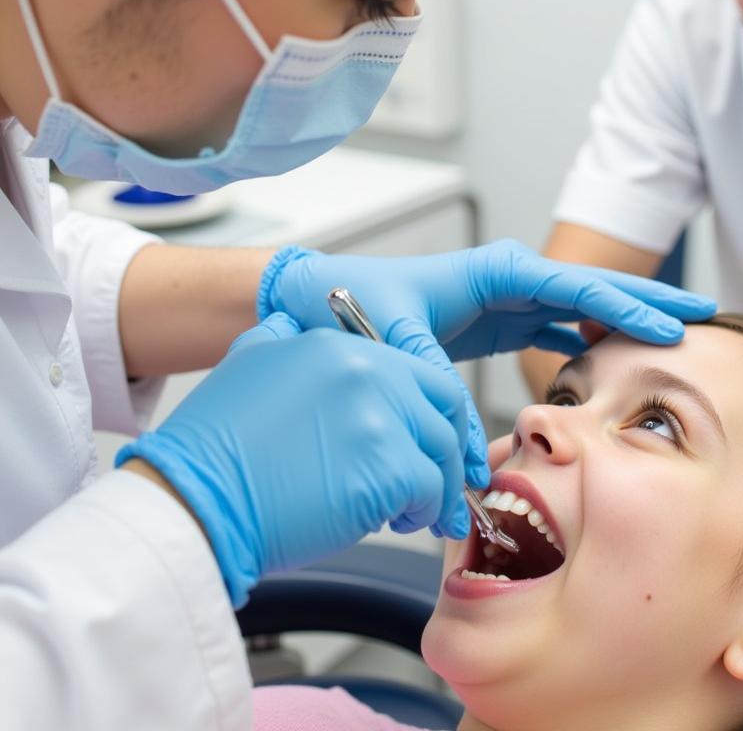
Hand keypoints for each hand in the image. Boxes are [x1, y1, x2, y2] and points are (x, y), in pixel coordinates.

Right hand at [116, 313, 469, 606]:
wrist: (192, 501)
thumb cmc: (212, 449)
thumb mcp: (246, 362)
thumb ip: (281, 338)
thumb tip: (291, 324)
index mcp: (340, 346)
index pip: (418, 370)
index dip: (429, 409)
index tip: (427, 438)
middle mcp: (368, 371)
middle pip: (442, 405)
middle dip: (447, 445)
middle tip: (439, 478)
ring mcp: (381, 418)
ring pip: (441, 450)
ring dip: (436, 485)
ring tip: (415, 509)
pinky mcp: (390, 468)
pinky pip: (430, 490)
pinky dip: (423, 510)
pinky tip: (399, 521)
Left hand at [260, 239, 716, 481]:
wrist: (314, 295)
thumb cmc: (348, 300)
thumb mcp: (394, 340)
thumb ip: (434, 394)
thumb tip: (468, 459)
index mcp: (493, 270)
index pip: (575, 288)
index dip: (628, 307)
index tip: (675, 326)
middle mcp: (507, 279)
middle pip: (593, 291)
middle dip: (648, 303)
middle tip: (705, 317)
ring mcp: (504, 300)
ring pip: (580, 311)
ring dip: (624, 324)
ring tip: (671, 341)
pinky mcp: (495, 321)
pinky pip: (555, 329)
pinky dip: (586, 343)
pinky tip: (610, 364)